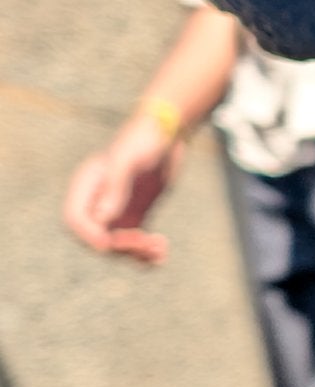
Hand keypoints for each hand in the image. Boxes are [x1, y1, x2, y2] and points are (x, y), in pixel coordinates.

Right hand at [61, 114, 186, 263]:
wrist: (168, 132)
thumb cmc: (144, 139)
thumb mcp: (128, 161)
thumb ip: (115, 188)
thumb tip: (103, 219)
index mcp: (88, 185)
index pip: (75, 219)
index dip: (88, 235)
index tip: (110, 242)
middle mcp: (99, 200)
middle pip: (98, 236)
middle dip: (119, 245)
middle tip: (146, 242)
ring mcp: (117, 208)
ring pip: (119, 243)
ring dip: (136, 253)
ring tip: (159, 249)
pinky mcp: (136, 214)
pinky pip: (135, 241)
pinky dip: (146, 252)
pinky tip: (162, 254)